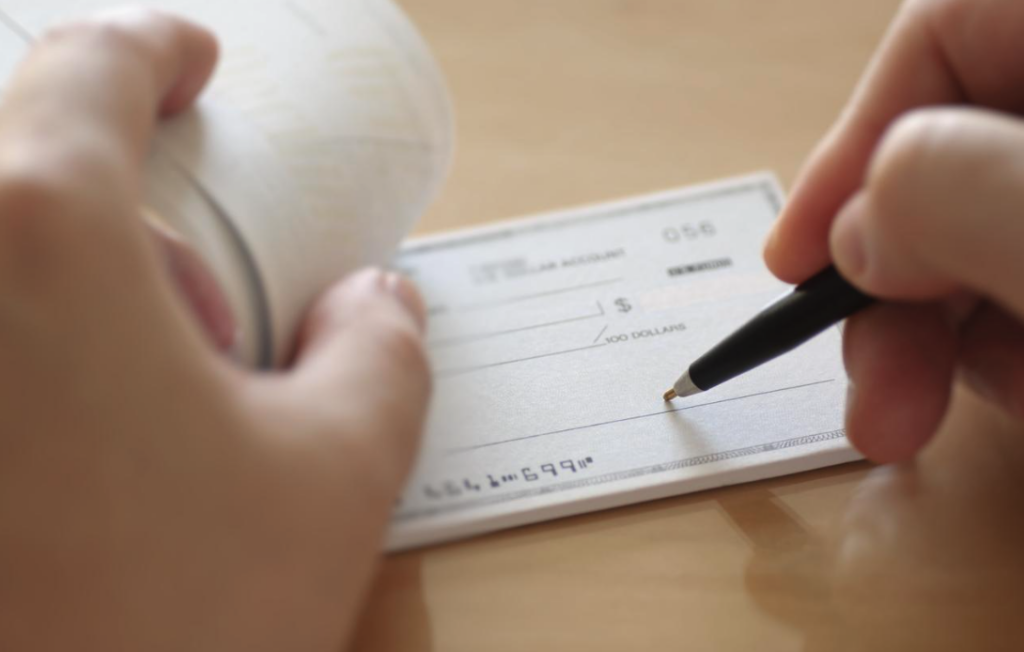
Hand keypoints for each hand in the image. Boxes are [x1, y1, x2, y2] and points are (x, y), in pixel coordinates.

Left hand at [0, 10, 429, 651]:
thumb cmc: (165, 632)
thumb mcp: (335, 479)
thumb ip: (384, 358)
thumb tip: (380, 303)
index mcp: (37, 233)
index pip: (89, 66)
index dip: (155, 48)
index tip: (194, 63)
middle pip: (5, 147)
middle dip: (95, 171)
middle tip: (177, 263)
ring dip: (46, 256)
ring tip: (127, 365)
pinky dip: (17, 326)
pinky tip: (64, 429)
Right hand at [764, 0, 1023, 462]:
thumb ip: (955, 197)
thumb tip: (857, 238)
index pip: (945, 32)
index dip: (854, 149)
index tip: (794, 263)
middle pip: (958, 163)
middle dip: (903, 292)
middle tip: (883, 402)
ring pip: (992, 240)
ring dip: (959, 339)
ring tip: (994, 412)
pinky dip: (1016, 347)